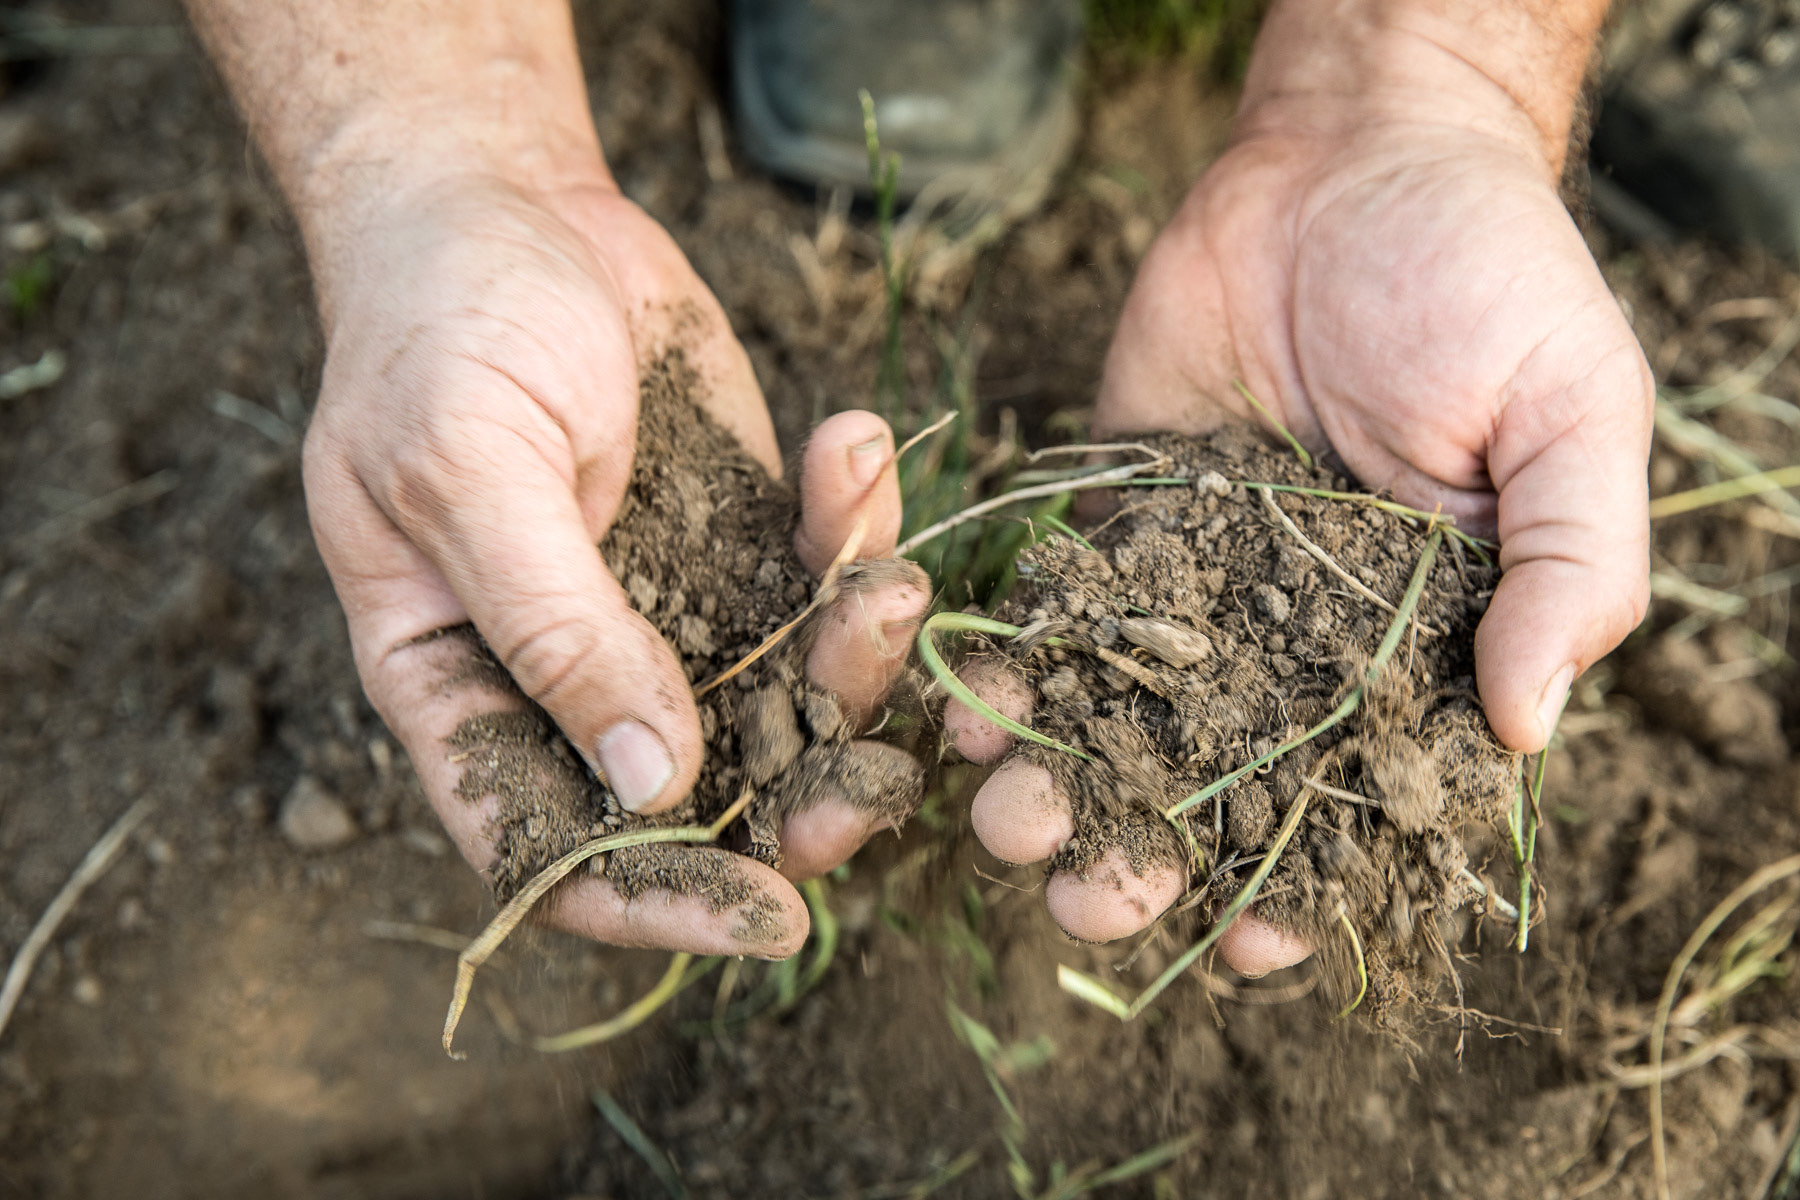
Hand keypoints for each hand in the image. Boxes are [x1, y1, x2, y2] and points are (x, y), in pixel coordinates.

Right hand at [303, 170, 928, 957]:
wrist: (502, 203)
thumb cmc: (439, 329)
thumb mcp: (470, 474)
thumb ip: (555, 629)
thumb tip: (653, 782)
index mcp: (464, 687)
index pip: (551, 845)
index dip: (652, 899)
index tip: (765, 919)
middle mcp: (574, 673)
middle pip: (699, 797)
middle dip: (799, 802)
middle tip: (878, 783)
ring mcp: (671, 610)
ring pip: (787, 698)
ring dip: (855, 660)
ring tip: (888, 581)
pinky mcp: (745, 539)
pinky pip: (824, 577)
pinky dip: (858, 530)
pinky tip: (856, 444)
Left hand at [956, 27, 1651, 970]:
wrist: (1354, 156)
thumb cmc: (1490, 280)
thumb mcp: (1570, 419)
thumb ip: (1562, 569)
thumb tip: (1524, 729)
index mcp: (1424, 642)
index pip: (1369, 798)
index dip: (1317, 883)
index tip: (1253, 949)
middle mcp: (1305, 635)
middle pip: (1222, 782)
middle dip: (1155, 853)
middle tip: (1092, 896)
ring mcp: (1205, 581)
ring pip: (1125, 716)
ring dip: (1066, 783)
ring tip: (1011, 824)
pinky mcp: (1122, 515)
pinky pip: (1061, 610)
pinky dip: (1016, 670)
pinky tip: (969, 721)